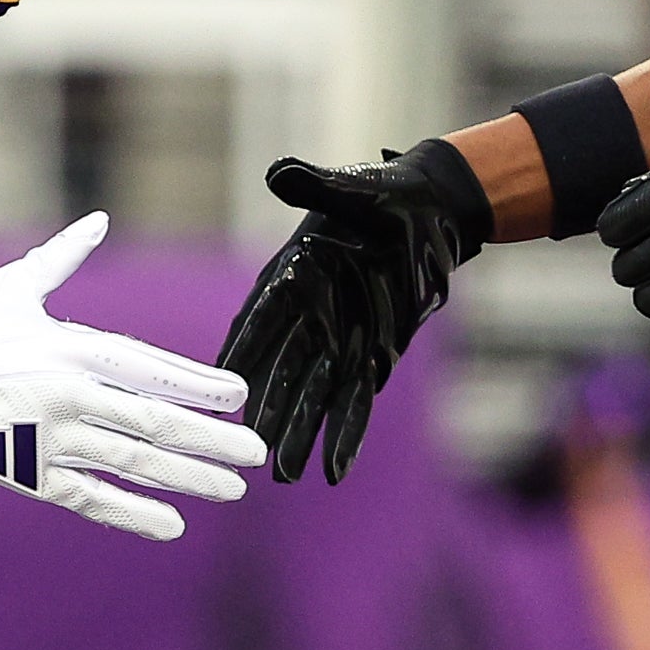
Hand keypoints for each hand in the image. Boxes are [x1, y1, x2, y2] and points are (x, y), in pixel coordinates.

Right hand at [0, 214, 264, 539]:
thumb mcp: (13, 286)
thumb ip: (64, 257)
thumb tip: (99, 222)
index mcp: (71, 347)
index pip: (151, 369)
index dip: (199, 385)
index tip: (239, 397)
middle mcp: (69, 394)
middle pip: (156, 422)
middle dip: (212, 440)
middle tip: (255, 454)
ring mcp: (50, 438)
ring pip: (133, 462)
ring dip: (188, 476)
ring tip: (231, 487)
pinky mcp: (28, 474)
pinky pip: (90, 498)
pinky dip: (132, 513)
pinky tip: (172, 523)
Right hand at [220, 144, 489, 484]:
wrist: (434, 214)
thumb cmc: (392, 195)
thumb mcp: (358, 191)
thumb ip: (318, 188)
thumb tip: (279, 172)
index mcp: (295, 275)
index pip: (261, 319)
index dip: (241, 352)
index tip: (215, 388)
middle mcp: (311, 314)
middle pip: (282, 370)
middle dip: (265, 411)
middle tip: (243, 449)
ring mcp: (340, 339)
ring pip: (314, 397)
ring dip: (299, 435)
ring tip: (280, 476)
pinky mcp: (372, 355)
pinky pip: (356, 403)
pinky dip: (346, 435)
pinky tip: (333, 472)